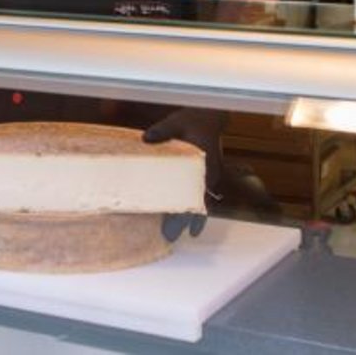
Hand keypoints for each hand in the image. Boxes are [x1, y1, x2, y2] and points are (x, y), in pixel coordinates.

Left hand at [143, 107, 227, 239]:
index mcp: (203, 164)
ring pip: (200, 203)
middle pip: (197, 204)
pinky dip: (193, 209)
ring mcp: (209, 177)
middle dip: (184, 222)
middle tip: (169, 237)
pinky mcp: (205, 176)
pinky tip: (185, 220)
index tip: (177, 225)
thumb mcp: (176, 122)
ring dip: (191, 218)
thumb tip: (146, 138)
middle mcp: (208, 175)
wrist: (210, 117)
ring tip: (177, 234)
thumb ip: (162, 131)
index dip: (185, 211)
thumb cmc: (193, 120)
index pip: (194, 193)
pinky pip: (200, 196)